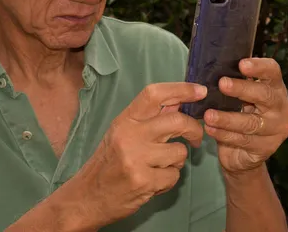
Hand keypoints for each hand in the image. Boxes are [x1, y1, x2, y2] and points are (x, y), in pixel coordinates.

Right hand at [65, 82, 206, 228]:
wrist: (87, 197)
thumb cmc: (109, 162)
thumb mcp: (123, 133)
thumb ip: (150, 118)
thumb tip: (180, 101)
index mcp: (125, 120)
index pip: (154, 94)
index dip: (181, 89)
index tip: (200, 91)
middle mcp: (130, 135)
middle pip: (177, 121)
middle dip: (194, 129)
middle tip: (195, 137)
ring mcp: (136, 159)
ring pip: (180, 151)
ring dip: (177, 160)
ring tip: (160, 166)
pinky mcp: (143, 181)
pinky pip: (174, 175)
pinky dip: (170, 179)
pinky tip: (154, 181)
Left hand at [203, 58, 287, 173]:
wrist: (243, 154)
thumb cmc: (241, 115)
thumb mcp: (240, 98)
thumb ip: (234, 83)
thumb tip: (211, 68)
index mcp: (276, 88)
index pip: (273, 72)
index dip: (259, 67)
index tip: (241, 64)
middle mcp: (282, 107)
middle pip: (265, 95)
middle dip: (242, 89)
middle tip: (222, 84)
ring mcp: (277, 130)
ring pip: (252, 122)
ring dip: (227, 118)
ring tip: (208, 115)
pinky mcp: (267, 148)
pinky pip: (244, 140)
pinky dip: (224, 135)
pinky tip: (210, 129)